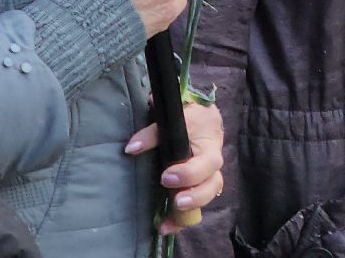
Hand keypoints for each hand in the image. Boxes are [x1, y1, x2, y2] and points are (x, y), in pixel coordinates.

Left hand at [126, 102, 226, 233]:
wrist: (203, 118)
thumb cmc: (190, 118)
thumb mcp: (174, 119)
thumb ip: (152, 133)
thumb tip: (131, 148)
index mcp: (210, 149)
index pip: (206, 164)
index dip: (188, 174)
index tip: (166, 177)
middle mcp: (212, 168)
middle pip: (211, 187)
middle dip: (194, 197)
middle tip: (176, 202)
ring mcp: (207, 179)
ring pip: (205, 200)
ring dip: (186, 214)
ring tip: (166, 224)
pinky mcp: (198, 188)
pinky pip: (195, 208)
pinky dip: (180, 219)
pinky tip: (164, 226)